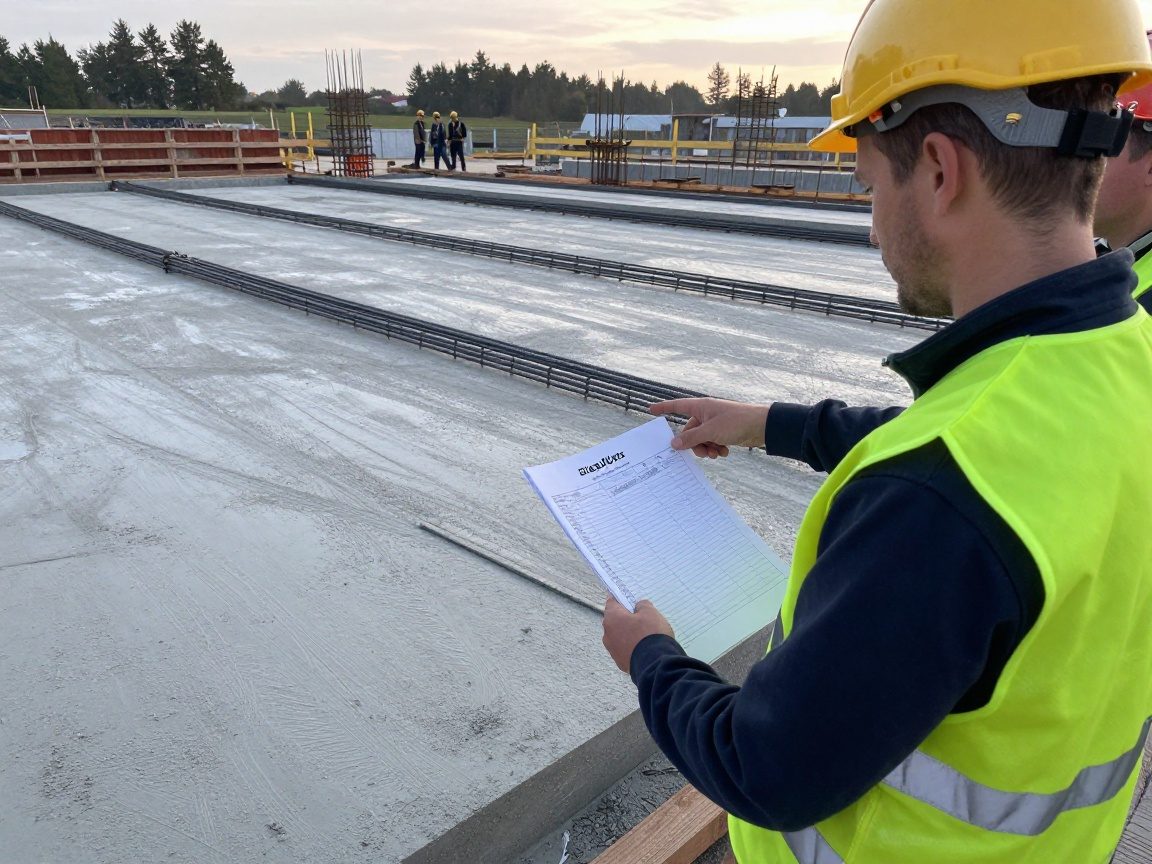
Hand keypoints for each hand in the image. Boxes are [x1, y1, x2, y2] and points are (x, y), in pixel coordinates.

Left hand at [602, 596, 673, 672]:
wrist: (655, 664)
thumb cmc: (650, 633)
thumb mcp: (650, 612)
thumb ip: (642, 605)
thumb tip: (638, 607)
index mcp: (612, 618)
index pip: (611, 602)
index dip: (620, 599)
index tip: (628, 599)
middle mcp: (607, 634)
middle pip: (615, 620)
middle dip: (625, 618)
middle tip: (641, 617)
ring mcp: (612, 650)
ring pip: (619, 636)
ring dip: (628, 633)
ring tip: (644, 634)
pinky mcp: (620, 662)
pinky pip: (624, 649)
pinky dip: (631, 647)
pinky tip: (643, 647)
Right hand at [649, 398, 770, 458]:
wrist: (762, 426)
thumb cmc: (736, 421)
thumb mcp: (711, 431)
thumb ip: (691, 438)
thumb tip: (674, 444)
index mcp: (700, 407)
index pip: (677, 406)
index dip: (664, 408)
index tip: (651, 410)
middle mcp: (705, 414)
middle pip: (690, 432)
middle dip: (695, 444)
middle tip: (704, 452)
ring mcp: (714, 424)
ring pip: (701, 440)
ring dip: (707, 449)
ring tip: (717, 453)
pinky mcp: (723, 433)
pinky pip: (712, 443)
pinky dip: (716, 449)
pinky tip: (725, 452)